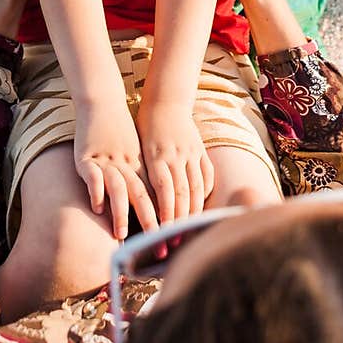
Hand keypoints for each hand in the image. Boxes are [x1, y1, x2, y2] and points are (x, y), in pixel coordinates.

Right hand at [74, 98, 159, 239]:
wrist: (103, 103)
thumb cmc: (120, 132)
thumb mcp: (136, 154)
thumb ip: (143, 178)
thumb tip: (155, 207)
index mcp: (139, 167)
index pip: (156, 195)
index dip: (165, 217)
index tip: (172, 239)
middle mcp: (125, 166)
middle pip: (142, 195)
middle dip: (150, 222)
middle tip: (156, 246)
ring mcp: (106, 162)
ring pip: (119, 188)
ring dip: (121, 212)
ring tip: (120, 234)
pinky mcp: (86, 158)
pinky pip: (93, 177)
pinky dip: (96, 191)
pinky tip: (96, 207)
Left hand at [136, 100, 214, 224]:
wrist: (165, 102)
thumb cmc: (144, 128)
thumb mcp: (138, 149)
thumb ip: (140, 175)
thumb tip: (135, 205)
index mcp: (157, 156)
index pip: (165, 191)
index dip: (165, 214)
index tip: (161, 233)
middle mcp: (176, 156)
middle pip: (182, 194)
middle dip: (179, 220)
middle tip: (173, 241)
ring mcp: (191, 154)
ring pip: (197, 187)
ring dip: (193, 211)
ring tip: (187, 229)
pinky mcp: (201, 151)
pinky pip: (207, 175)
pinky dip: (205, 192)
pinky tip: (201, 205)